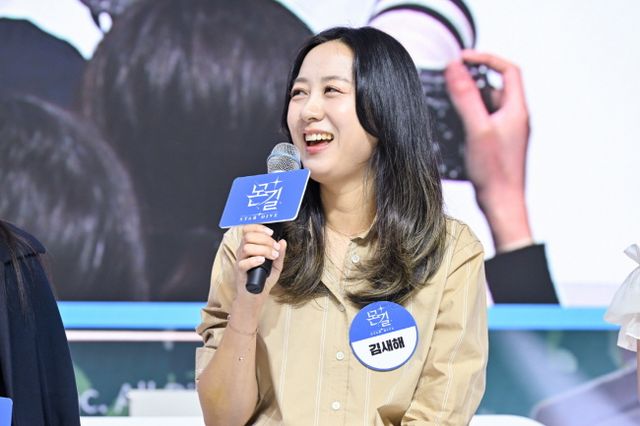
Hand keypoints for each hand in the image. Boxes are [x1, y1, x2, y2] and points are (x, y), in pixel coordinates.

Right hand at [229, 224, 286, 329]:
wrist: (254, 298)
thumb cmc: (262, 281)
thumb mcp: (275, 267)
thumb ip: (280, 254)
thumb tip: (283, 242)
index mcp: (250, 247)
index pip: (248, 230)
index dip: (259, 228)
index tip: (271, 233)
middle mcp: (243, 252)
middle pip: (249, 236)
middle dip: (265, 240)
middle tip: (275, 248)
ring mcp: (240, 261)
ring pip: (247, 247)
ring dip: (263, 249)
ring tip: (272, 256)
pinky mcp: (239, 272)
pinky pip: (243, 263)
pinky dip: (254, 260)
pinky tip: (262, 261)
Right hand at [445, 50, 532, 251]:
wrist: (502, 204)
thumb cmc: (495, 172)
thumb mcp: (477, 129)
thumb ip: (466, 97)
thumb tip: (456, 68)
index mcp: (517, 110)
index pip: (508, 70)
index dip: (487, 59)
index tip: (463, 58)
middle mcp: (515, 118)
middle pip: (495, 87)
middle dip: (472, 81)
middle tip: (450, 81)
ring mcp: (506, 131)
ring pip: (487, 105)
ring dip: (468, 101)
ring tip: (447, 104)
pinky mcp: (497, 143)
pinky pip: (482, 121)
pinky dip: (468, 118)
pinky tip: (453, 127)